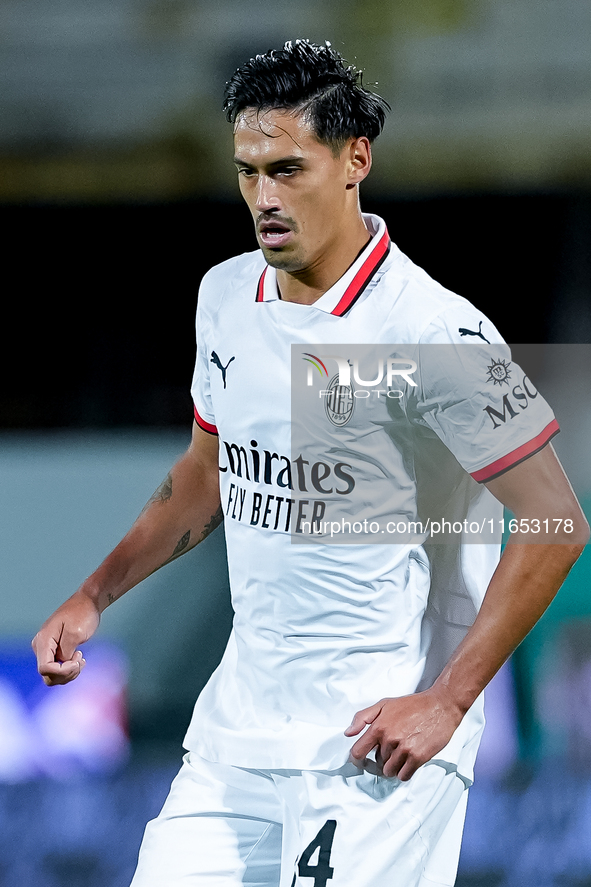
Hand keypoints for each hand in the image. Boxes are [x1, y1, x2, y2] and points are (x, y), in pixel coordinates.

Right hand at [32, 590, 100, 685]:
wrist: (87, 602)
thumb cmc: (83, 613)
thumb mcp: (76, 633)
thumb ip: (66, 652)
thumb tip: (61, 663)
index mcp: (43, 640)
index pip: (45, 669)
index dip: (62, 671)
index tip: (77, 660)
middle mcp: (40, 646)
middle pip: (47, 675)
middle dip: (66, 674)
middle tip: (80, 660)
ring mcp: (46, 650)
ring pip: (52, 675)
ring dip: (69, 673)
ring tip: (81, 659)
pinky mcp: (53, 651)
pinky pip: (57, 669)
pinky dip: (69, 670)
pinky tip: (78, 660)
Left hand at [344, 688, 463, 780]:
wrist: (440, 706)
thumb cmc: (413, 705)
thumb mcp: (384, 704)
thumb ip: (363, 717)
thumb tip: (348, 733)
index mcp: (379, 726)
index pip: (358, 751)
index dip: (357, 758)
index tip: (360, 761)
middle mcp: (390, 739)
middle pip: (377, 762)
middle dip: (383, 757)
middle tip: (394, 747)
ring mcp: (404, 749)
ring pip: (390, 771)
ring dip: (394, 766)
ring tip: (401, 754)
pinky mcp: (418, 757)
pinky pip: (404, 776)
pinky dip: (404, 772)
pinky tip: (409, 762)